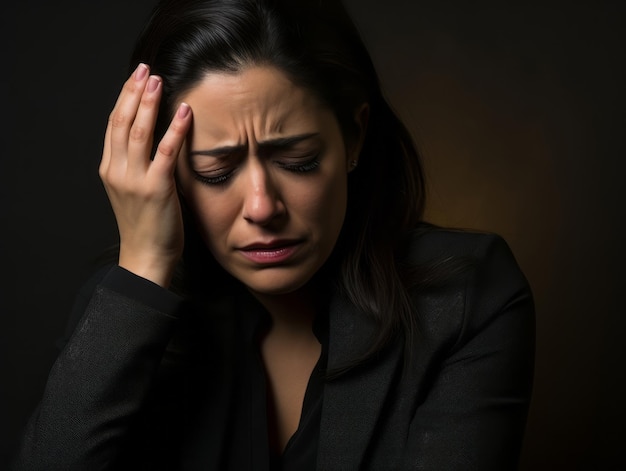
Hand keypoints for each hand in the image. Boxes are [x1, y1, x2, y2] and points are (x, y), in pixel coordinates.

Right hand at [99, 63, 191, 287]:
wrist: (146, 257)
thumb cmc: (145, 226)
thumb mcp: (134, 191)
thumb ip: (138, 166)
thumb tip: (156, 141)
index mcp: (110, 170)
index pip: (113, 126)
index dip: (124, 98)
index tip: (135, 78)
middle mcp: (117, 171)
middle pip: (121, 122)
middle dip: (133, 92)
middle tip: (145, 70)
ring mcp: (134, 179)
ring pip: (138, 131)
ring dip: (148, 103)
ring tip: (157, 80)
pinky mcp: (156, 189)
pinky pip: (165, 152)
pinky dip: (174, 130)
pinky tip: (183, 112)